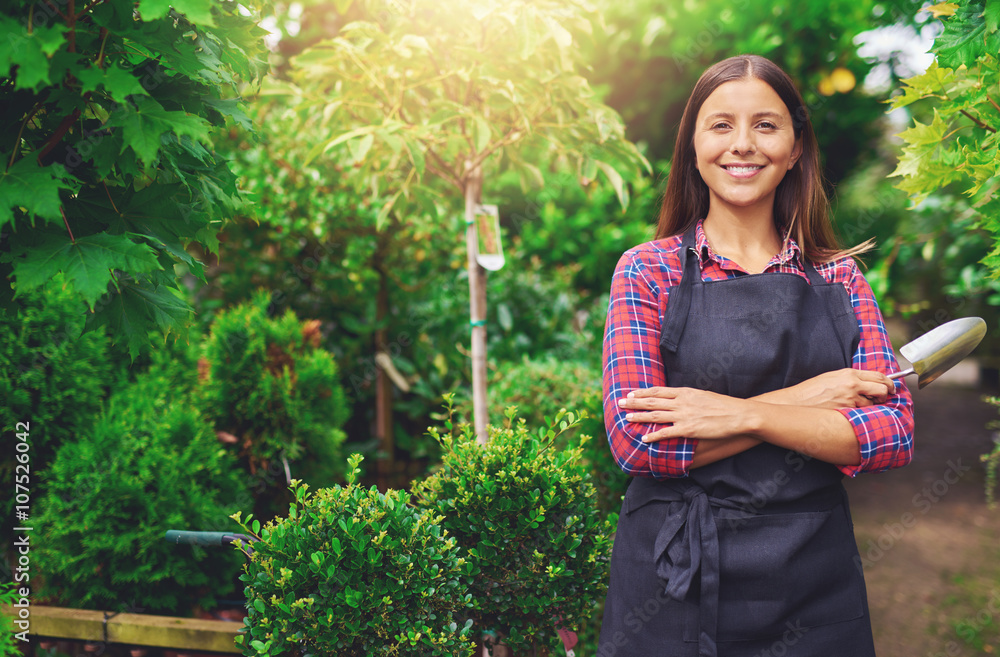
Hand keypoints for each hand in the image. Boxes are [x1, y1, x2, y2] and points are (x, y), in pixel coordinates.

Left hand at [619, 386, 752, 442]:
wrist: (738, 414)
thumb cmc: (723, 406)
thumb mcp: (702, 395)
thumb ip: (687, 397)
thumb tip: (677, 398)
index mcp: (685, 392)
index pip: (658, 391)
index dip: (642, 392)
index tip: (631, 393)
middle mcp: (681, 402)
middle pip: (652, 401)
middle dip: (634, 403)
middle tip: (620, 403)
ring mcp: (684, 416)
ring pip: (656, 415)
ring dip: (639, 417)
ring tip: (626, 419)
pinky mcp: (689, 429)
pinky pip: (667, 433)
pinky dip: (654, 436)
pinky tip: (644, 438)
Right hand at [764, 368, 894, 408]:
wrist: (797, 402)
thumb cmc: (811, 390)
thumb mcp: (832, 377)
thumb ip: (850, 378)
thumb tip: (866, 383)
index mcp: (849, 374)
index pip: (878, 375)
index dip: (889, 382)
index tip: (891, 387)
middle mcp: (852, 385)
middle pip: (882, 389)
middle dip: (886, 395)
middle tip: (882, 399)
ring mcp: (850, 400)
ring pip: (873, 404)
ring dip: (870, 407)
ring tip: (858, 407)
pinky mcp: (846, 412)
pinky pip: (861, 414)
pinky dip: (860, 415)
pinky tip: (851, 414)